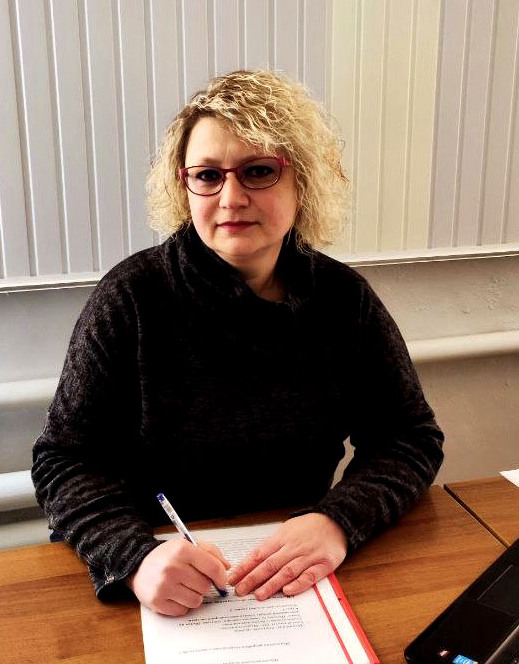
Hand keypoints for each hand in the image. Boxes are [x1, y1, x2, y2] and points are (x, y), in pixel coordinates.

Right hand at [127, 539, 229, 615]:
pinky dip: (182, 605)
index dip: (221, 577)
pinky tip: (174, 594)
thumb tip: (226, 567)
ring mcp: (164, 586)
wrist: (138, 565)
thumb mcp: (187, 545)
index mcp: (182, 550)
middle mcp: (172, 568)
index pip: (212, 567)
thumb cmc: (167, 556)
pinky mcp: (157, 602)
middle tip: (194, 580)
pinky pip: (183, 610)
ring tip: (183, 586)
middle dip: (204, 585)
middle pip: (205, 586)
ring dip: (193, 596)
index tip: (222, 582)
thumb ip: (210, 552)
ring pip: (196, 601)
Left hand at [227, 513, 346, 599]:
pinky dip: (298, 584)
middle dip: (253, 578)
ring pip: (287, 571)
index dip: (245, 567)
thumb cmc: (308, 527)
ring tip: (258, 595)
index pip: (259, 554)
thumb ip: (272, 546)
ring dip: (272, 584)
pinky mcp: (324, 564)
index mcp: (282, 538)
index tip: (233, 578)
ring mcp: (308, 556)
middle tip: (240, 591)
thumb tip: (252, 562)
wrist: (335, 521)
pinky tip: (288, 590)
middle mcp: (293, 547)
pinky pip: (310, 575)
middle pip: (270, 564)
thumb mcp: (286, 530)